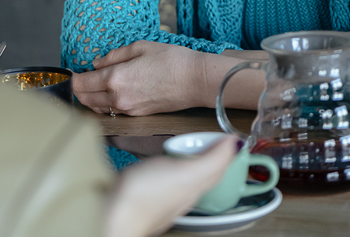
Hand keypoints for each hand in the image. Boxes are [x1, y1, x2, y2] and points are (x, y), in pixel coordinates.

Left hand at [73, 41, 203, 115]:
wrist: (196, 81)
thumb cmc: (172, 60)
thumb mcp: (140, 47)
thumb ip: (114, 56)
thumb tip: (97, 63)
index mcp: (115, 78)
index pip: (82, 84)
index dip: (72, 79)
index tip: (69, 73)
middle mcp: (118, 98)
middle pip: (85, 100)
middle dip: (78, 90)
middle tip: (77, 79)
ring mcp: (128, 109)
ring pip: (98, 109)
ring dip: (90, 99)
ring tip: (90, 87)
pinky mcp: (138, 115)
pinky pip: (113, 112)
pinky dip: (104, 105)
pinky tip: (108, 95)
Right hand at [104, 136, 238, 236]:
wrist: (113, 214)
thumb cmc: (146, 195)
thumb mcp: (188, 172)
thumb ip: (214, 160)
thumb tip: (236, 143)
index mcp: (196, 188)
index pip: (219, 169)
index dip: (226, 152)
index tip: (228, 136)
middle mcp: (182, 195)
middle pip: (204, 174)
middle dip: (211, 156)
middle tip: (215, 139)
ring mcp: (163, 196)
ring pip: (185, 177)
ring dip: (191, 162)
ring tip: (191, 148)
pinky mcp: (145, 194)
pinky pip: (166, 179)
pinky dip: (171, 167)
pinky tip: (165, 164)